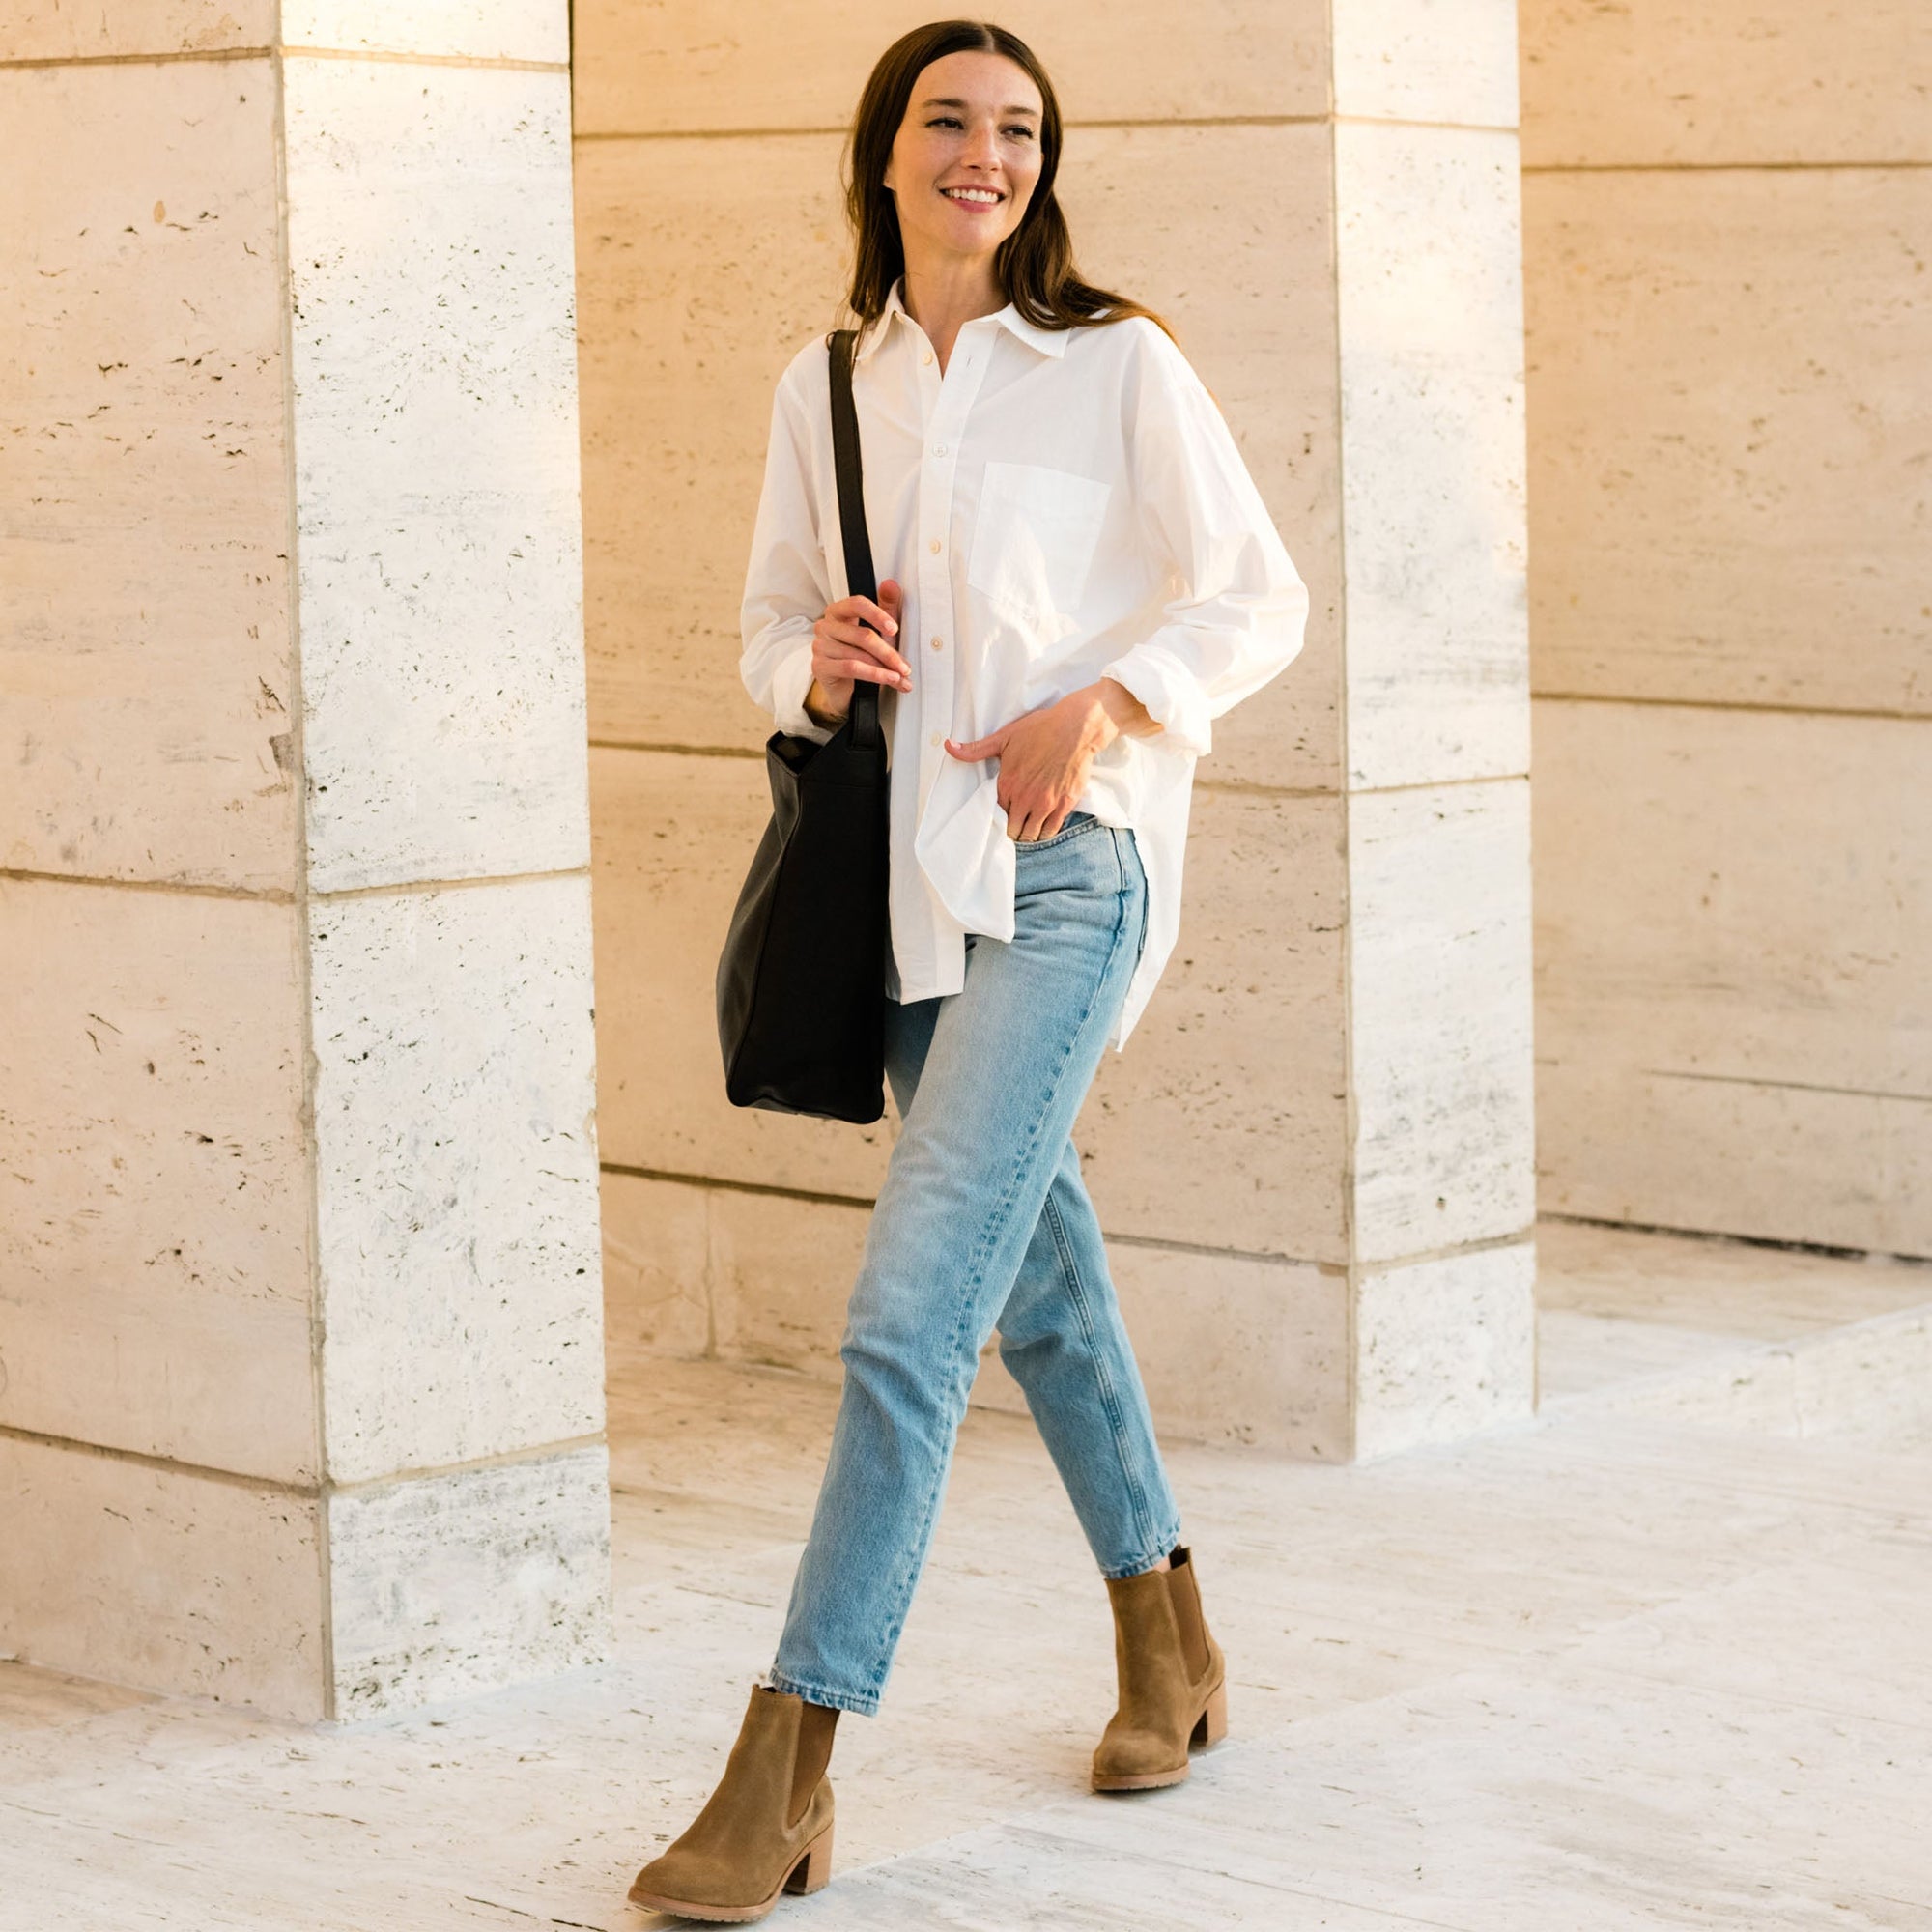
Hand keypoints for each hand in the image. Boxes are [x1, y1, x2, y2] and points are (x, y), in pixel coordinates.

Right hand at [805, 579, 907, 725]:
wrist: (846, 687)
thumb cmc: (860, 655)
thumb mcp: (877, 632)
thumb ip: (886, 609)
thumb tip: (891, 585)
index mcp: (838, 611)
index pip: (857, 604)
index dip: (878, 615)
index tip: (894, 629)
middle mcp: (825, 626)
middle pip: (862, 635)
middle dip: (889, 653)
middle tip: (905, 666)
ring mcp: (820, 646)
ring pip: (859, 655)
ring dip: (885, 669)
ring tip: (901, 677)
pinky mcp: (820, 666)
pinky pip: (851, 668)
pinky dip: (874, 675)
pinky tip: (888, 680)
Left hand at [944, 680, 1153, 841]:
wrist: (1076, 728)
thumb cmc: (1040, 729)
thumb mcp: (1004, 737)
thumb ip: (975, 749)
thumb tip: (947, 746)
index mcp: (1008, 783)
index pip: (995, 813)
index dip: (997, 814)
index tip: (1000, 812)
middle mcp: (1026, 798)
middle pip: (1012, 829)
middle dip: (1011, 828)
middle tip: (1013, 822)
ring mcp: (1046, 804)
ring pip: (1030, 835)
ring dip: (1027, 833)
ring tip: (1027, 825)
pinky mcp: (1065, 805)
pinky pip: (1050, 831)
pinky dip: (1044, 832)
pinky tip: (1042, 825)